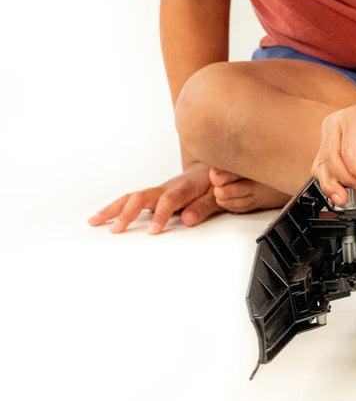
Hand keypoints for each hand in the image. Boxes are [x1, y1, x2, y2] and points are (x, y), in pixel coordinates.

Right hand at [88, 162, 220, 233]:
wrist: (214, 168)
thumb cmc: (217, 183)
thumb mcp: (217, 195)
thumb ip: (204, 207)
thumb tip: (188, 220)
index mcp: (184, 188)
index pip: (168, 201)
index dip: (160, 215)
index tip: (153, 231)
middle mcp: (167, 188)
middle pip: (142, 197)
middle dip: (127, 213)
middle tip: (115, 230)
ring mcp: (158, 191)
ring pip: (132, 197)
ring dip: (113, 209)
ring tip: (94, 221)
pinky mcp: (153, 195)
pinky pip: (132, 200)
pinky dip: (116, 207)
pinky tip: (101, 217)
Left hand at [313, 90, 355, 205]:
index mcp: (333, 137)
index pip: (321, 167)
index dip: (329, 186)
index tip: (341, 200)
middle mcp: (332, 128)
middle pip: (322, 165)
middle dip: (334, 186)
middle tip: (348, 199)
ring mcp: (341, 123)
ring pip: (333, 161)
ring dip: (349, 179)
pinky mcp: (353, 122)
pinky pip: (348, 152)